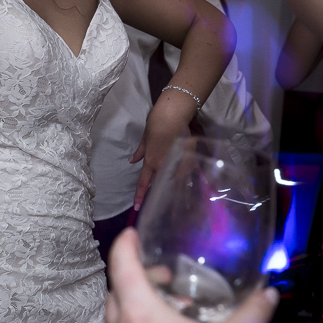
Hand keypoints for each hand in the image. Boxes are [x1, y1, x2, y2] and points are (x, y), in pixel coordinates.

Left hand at [100, 229, 275, 322]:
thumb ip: (252, 312)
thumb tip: (268, 293)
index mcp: (142, 317)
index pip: (121, 267)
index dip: (125, 245)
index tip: (132, 236)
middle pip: (116, 294)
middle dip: (137, 281)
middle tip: (166, 283)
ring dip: (134, 314)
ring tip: (166, 320)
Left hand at [130, 92, 192, 209]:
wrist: (174, 115)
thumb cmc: (156, 124)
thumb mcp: (145, 139)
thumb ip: (140, 152)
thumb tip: (132, 161)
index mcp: (151, 162)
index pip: (144, 183)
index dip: (140, 196)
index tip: (137, 207)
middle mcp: (164, 166)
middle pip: (161, 185)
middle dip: (160, 195)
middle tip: (161, 205)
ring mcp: (178, 164)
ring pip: (176, 182)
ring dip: (176, 189)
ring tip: (179, 201)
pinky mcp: (190, 160)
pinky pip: (188, 174)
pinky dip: (187, 178)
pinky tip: (189, 183)